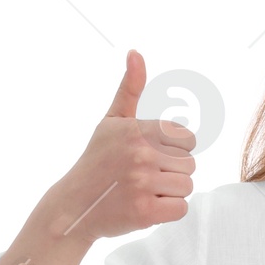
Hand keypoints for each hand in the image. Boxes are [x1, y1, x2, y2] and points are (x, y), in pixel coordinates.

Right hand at [47, 49, 195, 243]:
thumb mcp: (111, 120)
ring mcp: (143, 183)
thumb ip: (130, 89)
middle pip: (190, 164)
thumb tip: (136, 53)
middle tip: (146, 177)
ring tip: (145, 191)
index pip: (188, 139)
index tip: (153, 156)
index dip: (174, 150)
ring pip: (187, 186)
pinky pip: (181, 208)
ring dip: (170, 192)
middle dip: (172, 172)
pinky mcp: (145, 211)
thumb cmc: (97, 160)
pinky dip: (168, 211)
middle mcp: (142, 153)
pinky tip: (146, 206)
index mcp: (138, 129)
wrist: (74, 205)